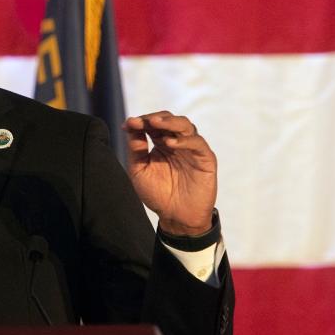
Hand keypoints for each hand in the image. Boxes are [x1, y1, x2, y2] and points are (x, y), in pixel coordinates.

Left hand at [122, 112, 216, 235]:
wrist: (175, 216)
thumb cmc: (157, 194)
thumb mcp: (139, 170)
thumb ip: (136, 149)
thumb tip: (131, 126)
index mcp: (161, 143)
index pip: (153, 124)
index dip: (142, 121)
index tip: (129, 124)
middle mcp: (177, 143)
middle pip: (170, 120)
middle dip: (156, 118)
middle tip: (145, 120)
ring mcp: (192, 149)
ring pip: (185, 126)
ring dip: (170, 122)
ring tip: (156, 123)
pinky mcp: (205, 158)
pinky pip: (197, 143)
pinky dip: (184, 140)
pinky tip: (170, 144)